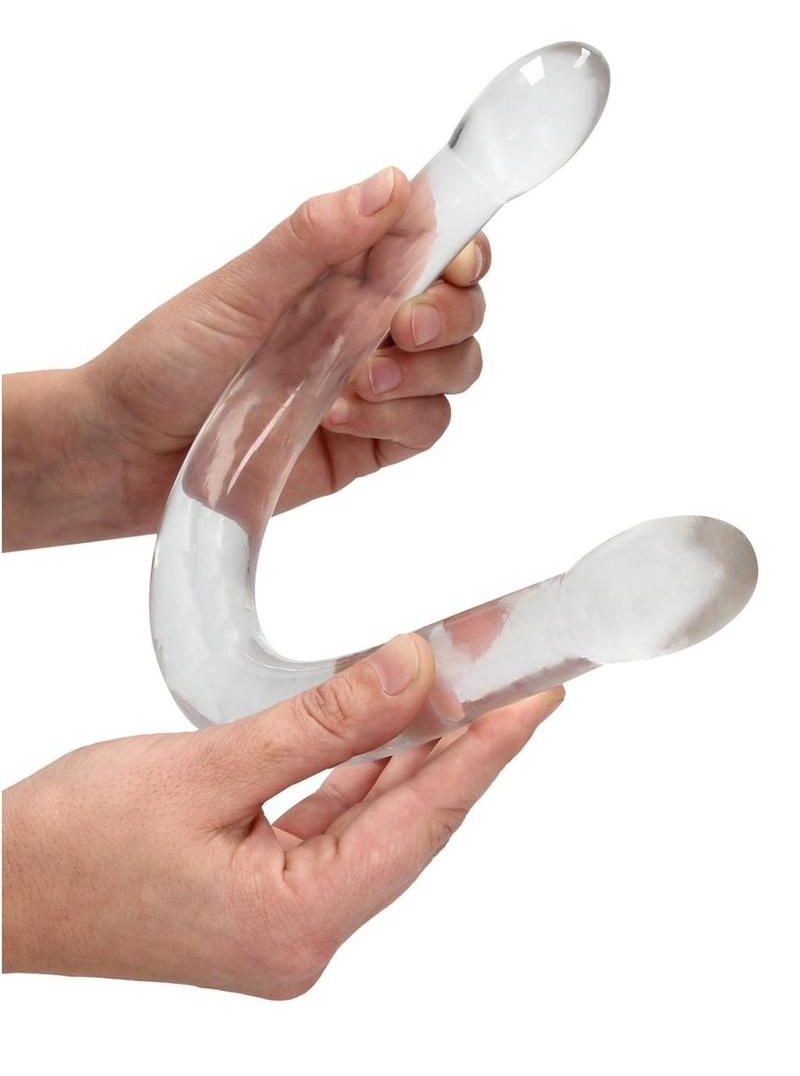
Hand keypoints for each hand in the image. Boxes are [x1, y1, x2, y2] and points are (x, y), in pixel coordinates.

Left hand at [2, 167, 488, 548]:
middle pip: (461, 309)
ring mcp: (369, 386)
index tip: (451, 262)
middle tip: (405, 324)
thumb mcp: (237, 289)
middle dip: (450, 313)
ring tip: (360, 380)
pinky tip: (342, 415)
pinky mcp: (365, 444)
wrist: (125, 450)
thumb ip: (314, 240)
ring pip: (454, 369)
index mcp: (339, 272)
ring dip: (426, 370)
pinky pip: (425, 428)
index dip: (460, 250)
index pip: (432, 247)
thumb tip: (392, 184)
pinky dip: (400, 418)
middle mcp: (363, 324)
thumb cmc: (165, 359)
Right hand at [2, 635, 562, 997]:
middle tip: (511, 677)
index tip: (538, 695)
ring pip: (376, 823)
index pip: (423, 819)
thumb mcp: (208, 767)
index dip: (487, 750)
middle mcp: (304, 934)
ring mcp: (284, 921)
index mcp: (296, 921)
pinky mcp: (263, 898)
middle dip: (461, 746)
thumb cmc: (71, 841)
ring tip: (464, 691)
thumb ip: (322, 721)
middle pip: (411, 824)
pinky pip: (335, 828)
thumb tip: (414, 672)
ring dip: (414, 757)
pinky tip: (387, 731)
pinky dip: (363, 774)